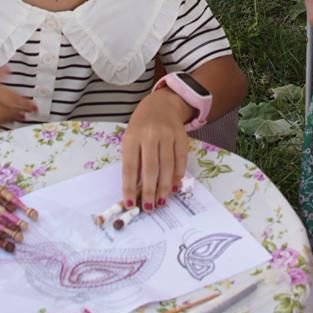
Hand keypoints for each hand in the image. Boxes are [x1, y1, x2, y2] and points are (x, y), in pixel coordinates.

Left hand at [121, 90, 189, 210]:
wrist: (162, 104)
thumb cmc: (141, 126)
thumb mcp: (131, 139)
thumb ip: (133, 161)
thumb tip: (136, 190)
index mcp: (132, 137)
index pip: (130, 166)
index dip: (130, 187)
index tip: (130, 203)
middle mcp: (150, 135)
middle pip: (151, 168)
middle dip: (150, 191)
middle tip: (149, 207)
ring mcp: (167, 135)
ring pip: (167, 166)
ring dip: (164, 187)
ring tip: (161, 201)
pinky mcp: (182, 136)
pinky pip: (180, 160)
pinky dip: (177, 175)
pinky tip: (174, 186)